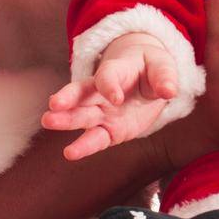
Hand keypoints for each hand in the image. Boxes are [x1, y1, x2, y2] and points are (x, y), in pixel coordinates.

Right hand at [43, 33, 178, 160]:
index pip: (108, 77)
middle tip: (53, 105)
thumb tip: (170, 91)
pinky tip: (69, 153)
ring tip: (49, 122)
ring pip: (82, 116)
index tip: (115, 98)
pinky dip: (83, 146)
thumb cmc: (152, 68)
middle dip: (68, 99)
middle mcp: (102, 92)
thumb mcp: (162, 65)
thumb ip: (164, 77)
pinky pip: (95, 139)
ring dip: (66, 120)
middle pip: (82, 93)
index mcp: (116, 71)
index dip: (110, 86)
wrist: (147, 78)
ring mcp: (102, 112)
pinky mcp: (108, 130)